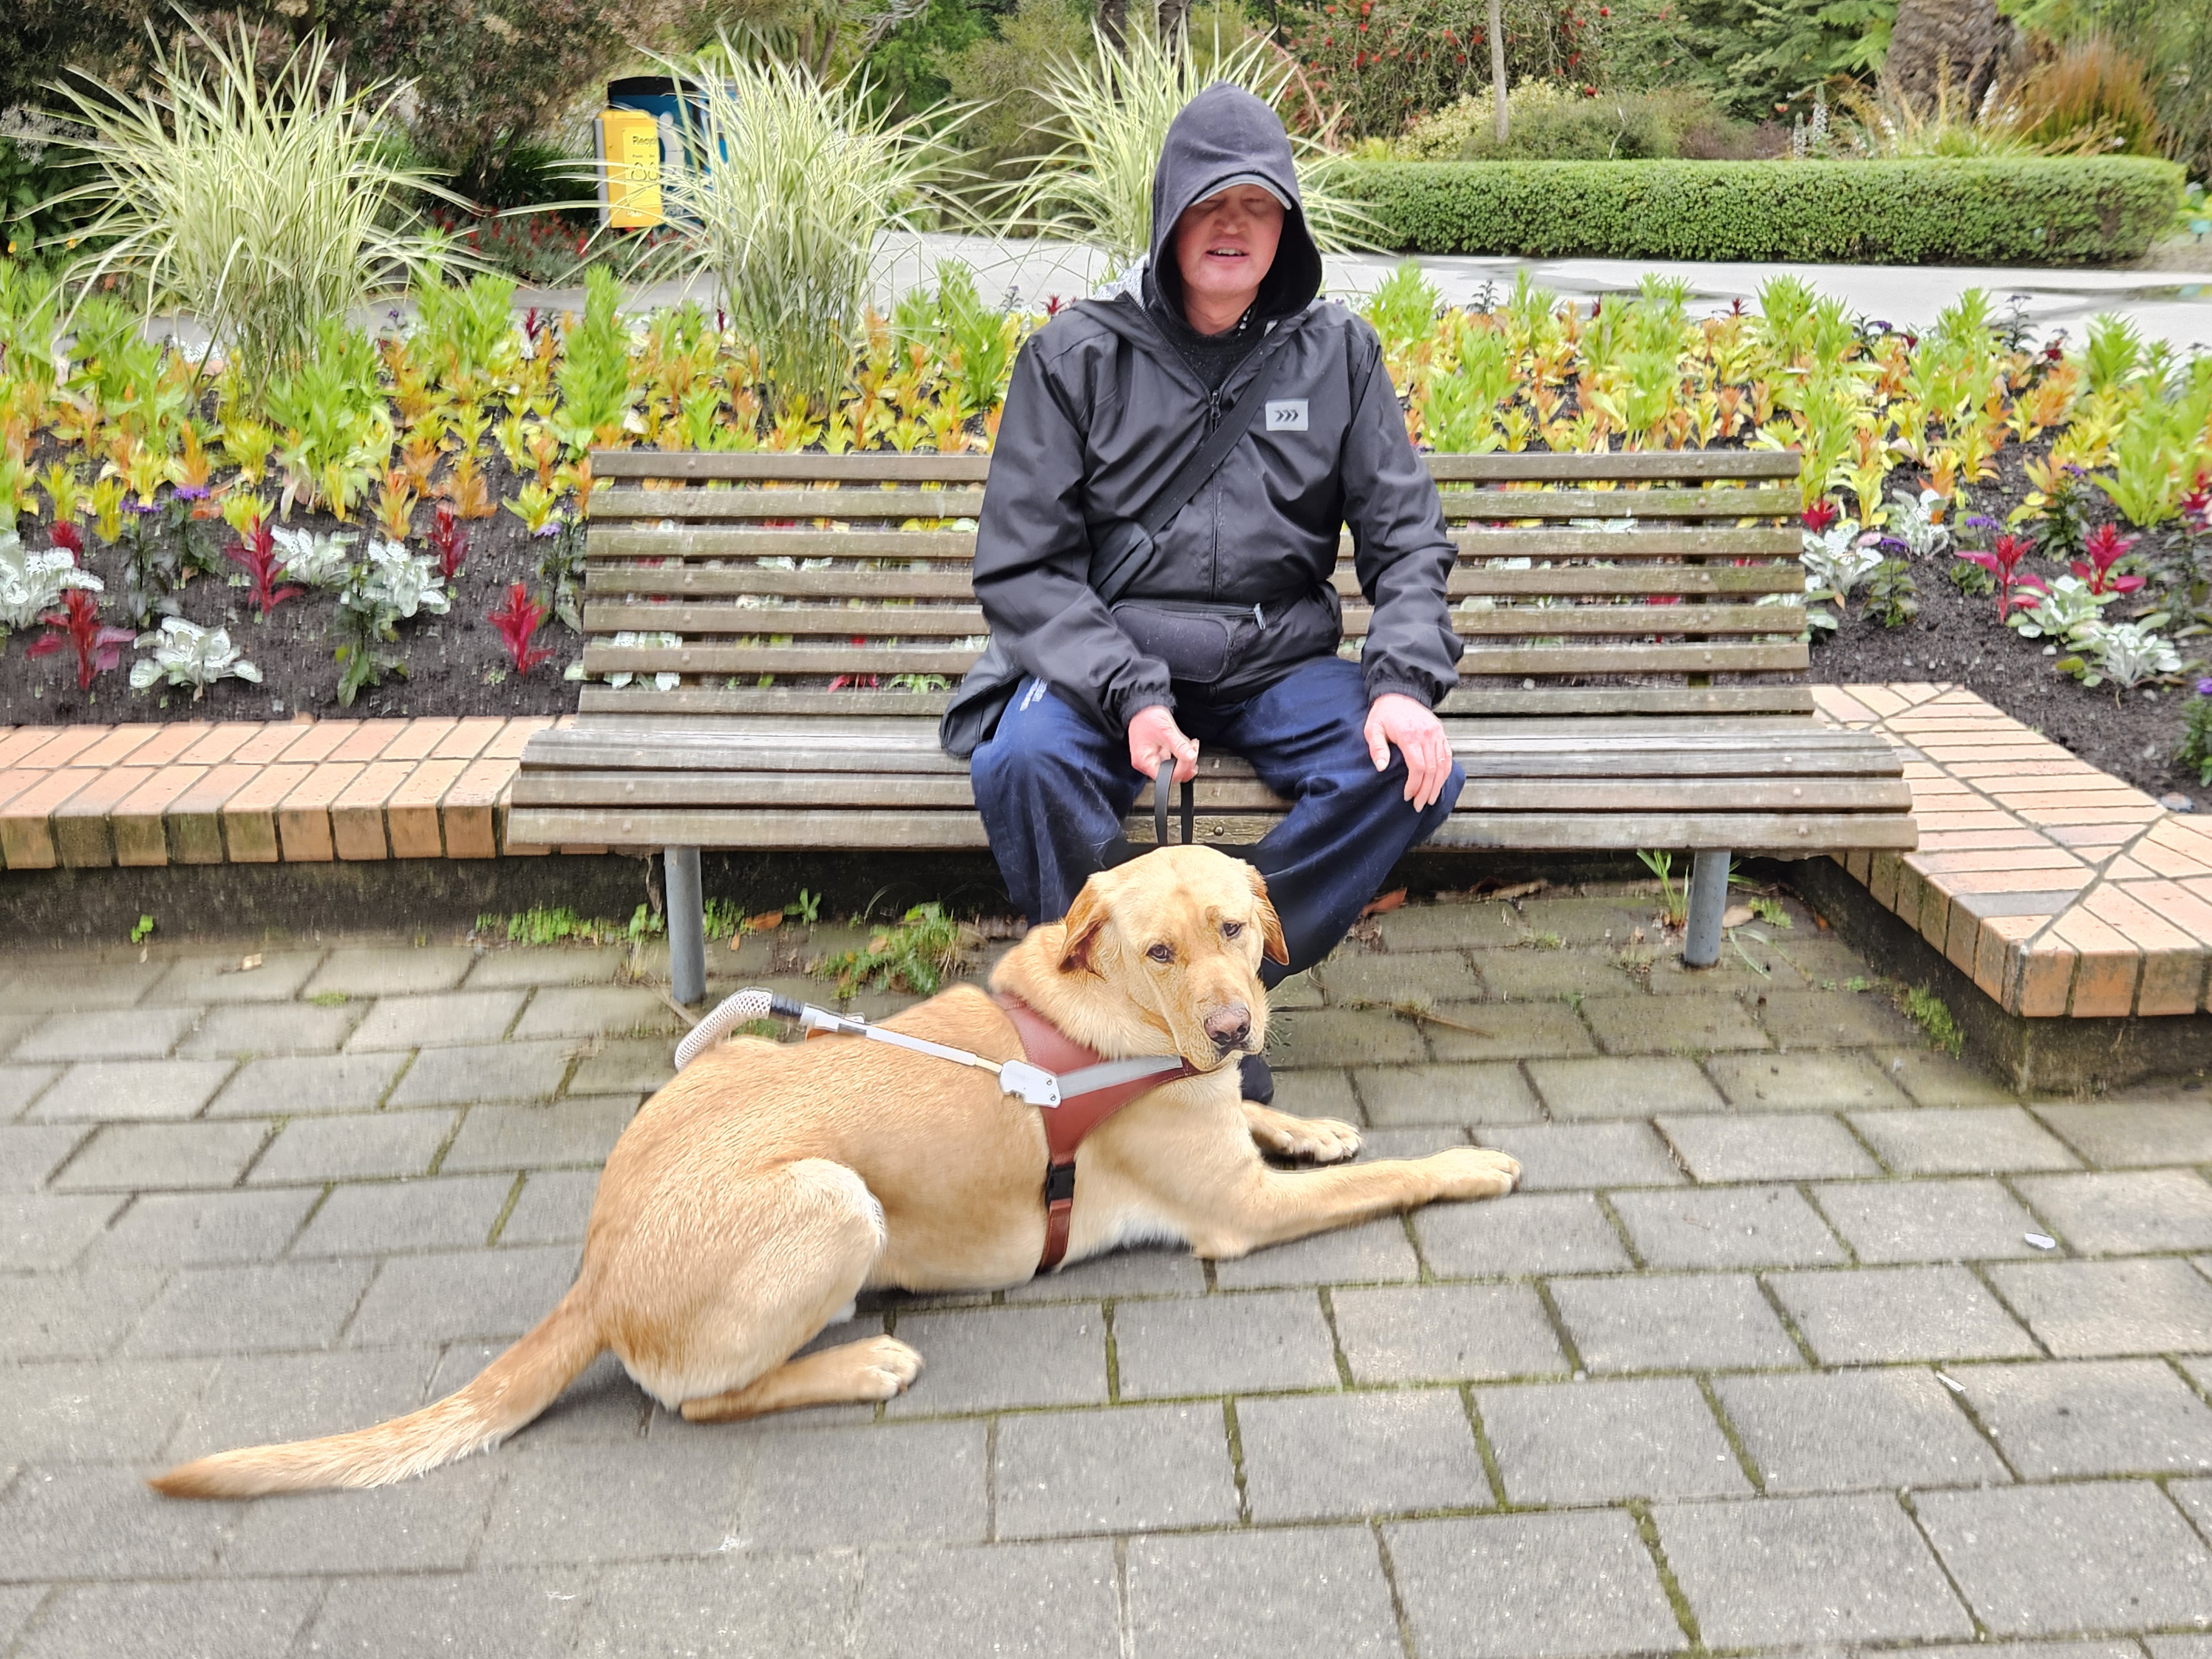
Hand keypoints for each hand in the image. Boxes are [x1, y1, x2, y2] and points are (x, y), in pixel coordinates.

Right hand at [1128, 704, 1199, 783]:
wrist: (1143, 706)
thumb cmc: (1147, 716)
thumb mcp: (1165, 730)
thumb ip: (1178, 745)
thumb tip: (1190, 757)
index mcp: (1144, 761)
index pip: (1165, 776)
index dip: (1181, 769)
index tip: (1191, 757)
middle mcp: (1148, 763)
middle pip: (1172, 774)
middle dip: (1186, 763)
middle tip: (1193, 749)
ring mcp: (1155, 758)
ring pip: (1176, 768)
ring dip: (1187, 758)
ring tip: (1191, 745)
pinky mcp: (1161, 754)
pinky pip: (1175, 760)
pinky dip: (1184, 753)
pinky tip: (1187, 744)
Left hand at [1364, 692, 1453, 811]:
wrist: (1400, 693)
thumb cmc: (1384, 714)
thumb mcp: (1373, 728)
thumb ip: (1377, 748)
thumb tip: (1382, 767)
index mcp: (1410, 735)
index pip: (1418, 767)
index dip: (1414, 785)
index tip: (1407, 796)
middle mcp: (1427, 735)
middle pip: (1432, 770)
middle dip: (1426, 791)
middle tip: (1419, 805)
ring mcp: (1437, 734)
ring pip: (1443, 764)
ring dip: (1438, 785)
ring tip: (1431, 799)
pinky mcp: (1441, 733)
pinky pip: (1447, 755)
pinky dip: (1445, 771)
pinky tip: (1439, 783)